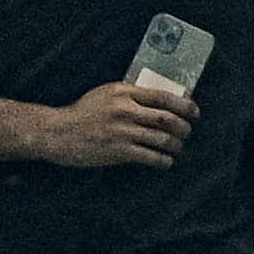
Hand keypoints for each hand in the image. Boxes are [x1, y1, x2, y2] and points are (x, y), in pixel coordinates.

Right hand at [44, 80, 191, 169]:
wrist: (59, 133)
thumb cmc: (83, 113)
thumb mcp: (105, 94)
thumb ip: (130, 95)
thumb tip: (159, 100)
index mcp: (124, 92)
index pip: (163, 96)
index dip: (184, 105)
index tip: (194, 112)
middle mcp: (125, 110)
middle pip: (167, 118)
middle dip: (184, 127)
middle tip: (187, 132)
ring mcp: (122, 132)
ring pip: (162, 139)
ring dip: (176, 145)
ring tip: (178, 147)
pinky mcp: (119, 152)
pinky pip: (151, 157)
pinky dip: (163, 160)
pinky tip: (166, 161)